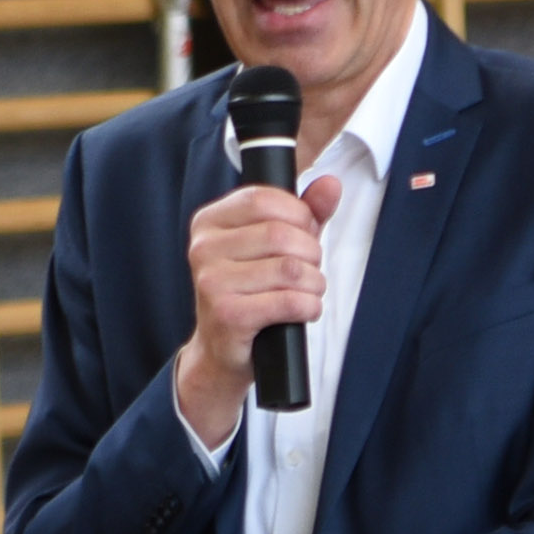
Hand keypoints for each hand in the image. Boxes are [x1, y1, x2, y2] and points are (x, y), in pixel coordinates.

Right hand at [176, 174, 342, 445]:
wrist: (221, 349)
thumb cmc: (250, 291)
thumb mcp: (275, 245)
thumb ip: (304, 211)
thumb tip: (330, 183)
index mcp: (208, 222)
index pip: (264, 199)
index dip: (298, 215)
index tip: (302, 235)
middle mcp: (203, 249)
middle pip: (281, 234)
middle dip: (310, 253)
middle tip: (307, 270)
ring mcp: (211, 283)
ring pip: (290, 269)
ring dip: (313, 283)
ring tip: (307, 292)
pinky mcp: (227, 315)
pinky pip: (289, 301)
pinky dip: (308, 307)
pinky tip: (302, 310)